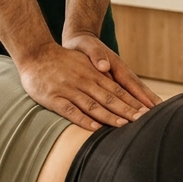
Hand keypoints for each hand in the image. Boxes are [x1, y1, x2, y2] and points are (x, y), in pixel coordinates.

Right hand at [16, 37, 156, 129]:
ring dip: (109, 116)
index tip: (146, 111)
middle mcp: (84, 81)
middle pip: (109, 97)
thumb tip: (117, 83)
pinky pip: (70, 110)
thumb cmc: (61, 60)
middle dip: (126, 110)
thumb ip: (100, 72)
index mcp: (93, 73)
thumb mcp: (84, 61)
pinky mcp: (54, 98)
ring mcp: (69, 89)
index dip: (132, 100)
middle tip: (142, 121)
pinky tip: (94, 128)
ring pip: (93, 105)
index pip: (117, 89)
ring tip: (123, 125)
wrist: (35, 54)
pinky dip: (83, 120)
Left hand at [64, 31, 158, 113]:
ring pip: (133, 93)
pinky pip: (124, 94)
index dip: (142, 96)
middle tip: (160, 115)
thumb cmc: (84, 44)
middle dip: (149, 102)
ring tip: (154, 116)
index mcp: (116, 66)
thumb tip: (104, 67)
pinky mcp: (112, 81)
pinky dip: (132, 103)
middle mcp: (120, 73)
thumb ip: (96, 55)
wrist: (81, 39)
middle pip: (137, 89)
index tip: (153, 106)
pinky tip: (137, 112)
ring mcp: (118, 77)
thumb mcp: (88, 47)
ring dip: (143, 104)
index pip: (132, 83)